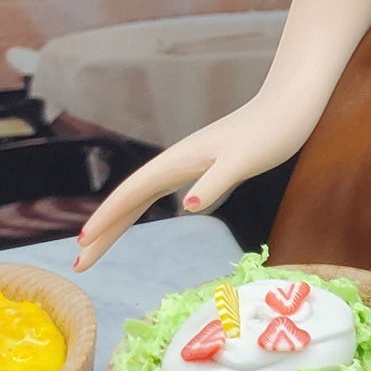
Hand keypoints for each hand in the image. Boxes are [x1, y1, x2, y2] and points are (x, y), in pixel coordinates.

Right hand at [72, 97, 311, 272]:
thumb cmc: (271, 132)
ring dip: (117, 220)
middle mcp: (177, 161)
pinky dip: (142, 207)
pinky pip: (160, 191)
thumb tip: (186, 206)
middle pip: (129, 198)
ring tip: (96, 246)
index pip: (132, 194)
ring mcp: (189, 162)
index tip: (83, 245)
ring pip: (142, 195)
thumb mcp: (244, 160)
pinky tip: (138, 214)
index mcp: (179, 161)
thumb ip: (217, 181)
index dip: (107, 219)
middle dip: (103, 229)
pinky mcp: (205, 165)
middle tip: (79, 265)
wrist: (291, 105)